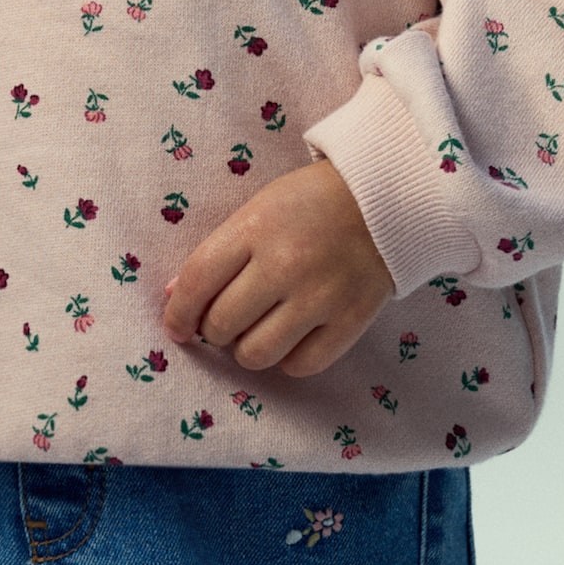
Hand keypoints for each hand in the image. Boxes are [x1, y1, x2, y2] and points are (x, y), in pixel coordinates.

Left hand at [162, 159, 392, 376]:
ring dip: (246, 350)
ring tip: (257, 332)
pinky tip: (292, 339)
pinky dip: (288, 360)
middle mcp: (285, 264)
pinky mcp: (350, 320)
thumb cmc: (312, 203)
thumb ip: (217, 252)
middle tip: (226, 321)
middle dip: (214, 330)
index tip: (177, 327)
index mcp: (255, 229)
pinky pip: (301, 365)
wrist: (388, 199)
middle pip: (222, 325)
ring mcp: (320, 296)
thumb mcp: (257, 210)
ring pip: (256, 354)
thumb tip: (175, 297)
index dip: (177, 313)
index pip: (196, 282)